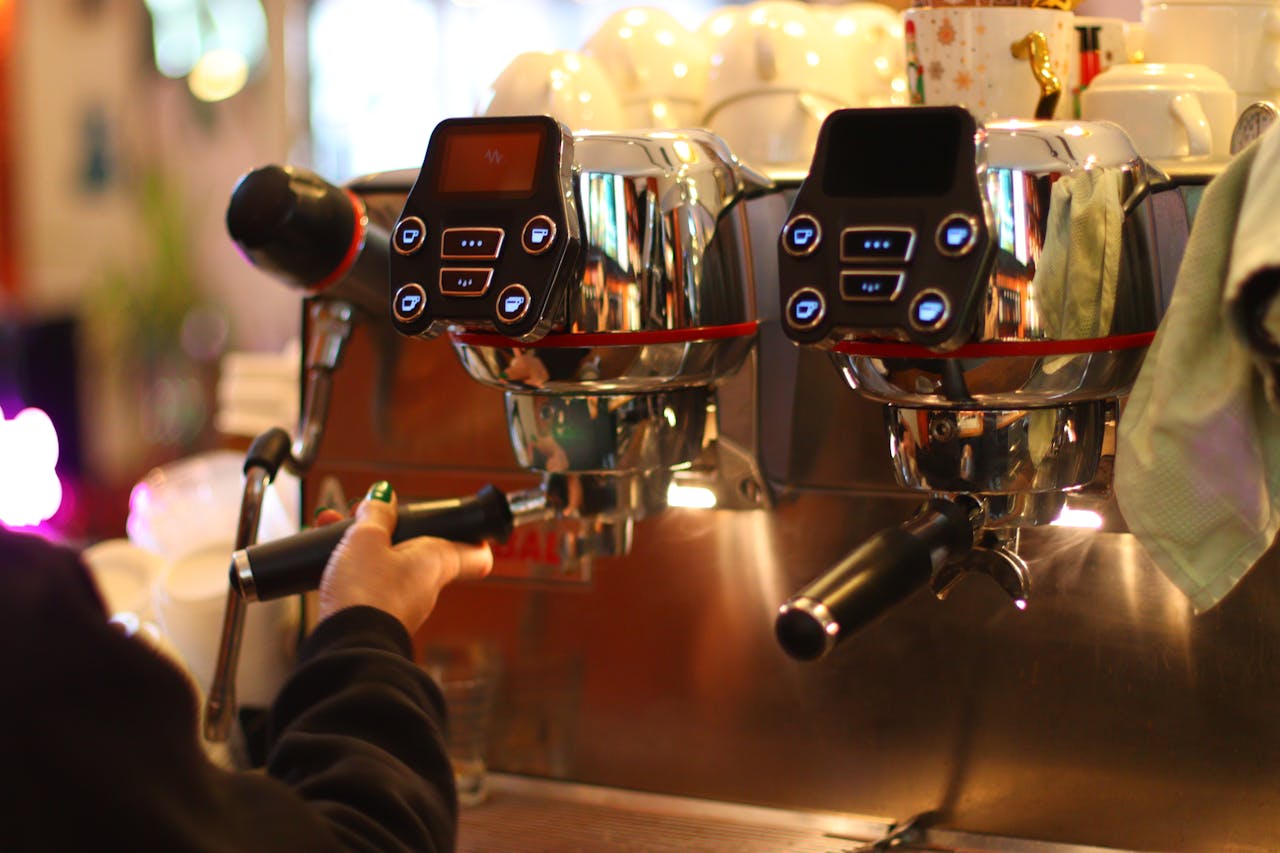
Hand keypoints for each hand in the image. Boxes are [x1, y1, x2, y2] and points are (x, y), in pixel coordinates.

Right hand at [315, 482, 493, 633]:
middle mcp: (427, 586)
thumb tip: (384, 495)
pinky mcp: (380, 620)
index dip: (472, 533)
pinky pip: (372, 586)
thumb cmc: (366, 592)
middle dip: (391, 529)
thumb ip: (376, 514)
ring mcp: (404, 605)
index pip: (475, 551)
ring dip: (364, 546)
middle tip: (363, 514)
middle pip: (420, 549)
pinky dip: (353, 570)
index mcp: (437, 561)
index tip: (463, 520)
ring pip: (390, 565)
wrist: (346, 648)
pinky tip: (326, 561)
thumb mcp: (366, 539)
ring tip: (331, 528)